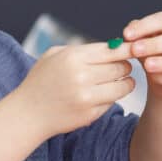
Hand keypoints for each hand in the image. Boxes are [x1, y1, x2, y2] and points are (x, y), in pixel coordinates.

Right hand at [16, 42, 134, 137]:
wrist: (28, 113)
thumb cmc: (42, 80)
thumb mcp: (55, 55)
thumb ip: (82, 49)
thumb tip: (113, 46)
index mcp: (73, 57)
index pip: (112, 50)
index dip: (126, 49)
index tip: (133, 49)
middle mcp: (81, 76)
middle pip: (121, 67)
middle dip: (125, 66)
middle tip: (124, 67)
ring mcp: (86, 97)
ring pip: (123, 86)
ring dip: (126, 83)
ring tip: (121, 81)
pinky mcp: (90, 114)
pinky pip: (112, 102)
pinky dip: (112, 98)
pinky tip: (103, 95)